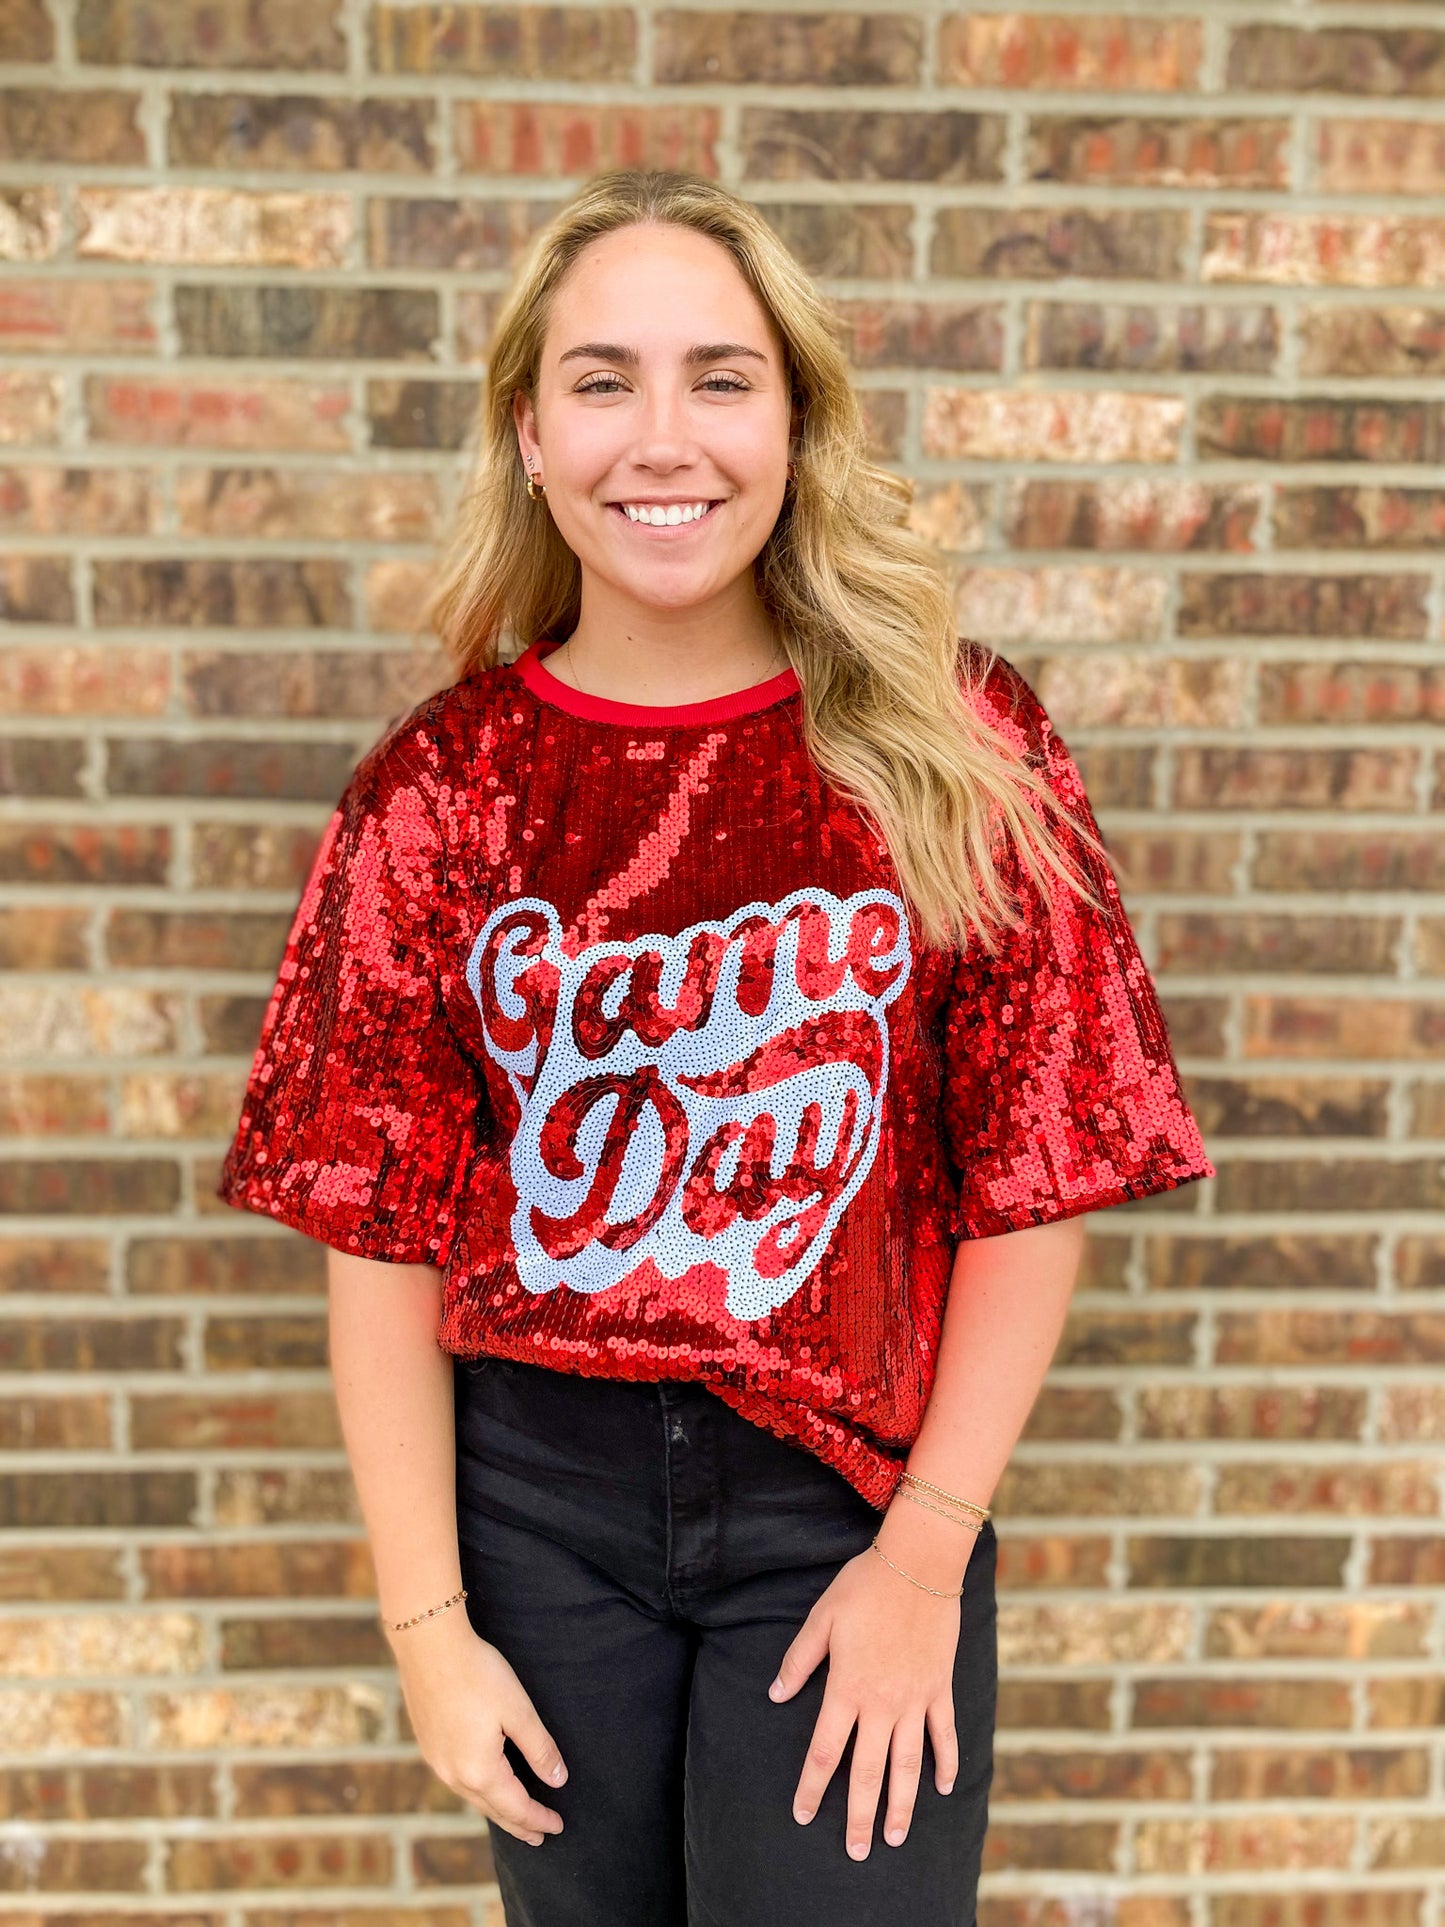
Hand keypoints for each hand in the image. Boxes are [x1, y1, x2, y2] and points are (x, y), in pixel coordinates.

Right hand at [390, 1610, 568, 1846]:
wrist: (427, 1645)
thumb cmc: (477, 1673)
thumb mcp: (518, 1710)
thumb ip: (539, 1748)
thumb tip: (557, 1779)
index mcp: (480, 1770)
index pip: (516, 1807)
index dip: (539, 1819)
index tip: (558, 1827)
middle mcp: (454, 1774)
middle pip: (493, 1810)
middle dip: (518, 1824)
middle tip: (538, 1837)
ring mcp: (437, 1761)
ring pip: (473, 1797)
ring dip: (497, 1810)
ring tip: (514, 1817)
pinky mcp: (428, 1744)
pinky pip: (458, 1781)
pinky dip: (478, 1792)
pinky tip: (483, 1784)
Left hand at [767, 1532, 965, 1859]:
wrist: (918, 1564)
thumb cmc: (864, 1587)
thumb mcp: (821, 1618)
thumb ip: (798, 1661)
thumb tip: (774, 1694)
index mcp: (847, 1688)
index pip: (826, 1752)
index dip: (813, 1787)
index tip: (804, 1815)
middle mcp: (882, 1704)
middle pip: (869, 1772)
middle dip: (860, 1816)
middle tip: (856, 1852)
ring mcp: (915, 1700)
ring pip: (908, 1765)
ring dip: (902, 1805)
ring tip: (895, 1837)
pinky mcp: (940, 1689)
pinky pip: (945, 1734)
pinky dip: (946, 1763)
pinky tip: (944, 1788)